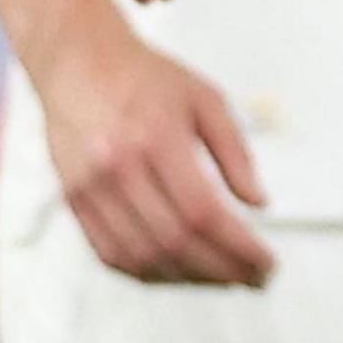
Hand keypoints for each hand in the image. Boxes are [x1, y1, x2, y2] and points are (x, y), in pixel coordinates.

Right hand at [0, 0, 274, 285]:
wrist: (78, 62)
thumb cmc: (151, 79)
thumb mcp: (206, 98)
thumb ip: (235, 152)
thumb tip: (260, 204)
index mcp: (158, 138)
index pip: (203, 212)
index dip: (238, 247)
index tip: (268, 265)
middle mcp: (119, 168)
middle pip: (174, 241)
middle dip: (222, 270)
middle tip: (255, 279)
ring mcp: (90, 188)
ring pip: (141, 256)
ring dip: (188, 279)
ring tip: (225, 279)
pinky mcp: (73, 201)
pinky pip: (110, 254)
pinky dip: (148, 273)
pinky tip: (180, 273)